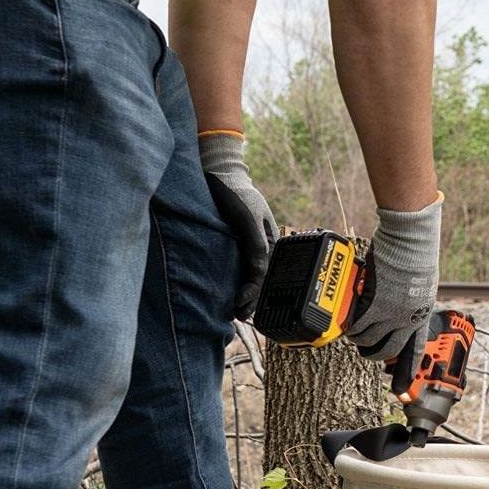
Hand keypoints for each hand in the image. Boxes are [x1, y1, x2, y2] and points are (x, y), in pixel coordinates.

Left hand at [198, 132, 277, 319]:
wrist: (218, 172)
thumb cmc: (236, 193)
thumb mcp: (249, 218)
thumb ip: (256, 246)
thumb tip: (259, 272)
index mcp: (270, 243)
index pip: (264, 276)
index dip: (254, 293)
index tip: (240, 305)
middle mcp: (260, 248)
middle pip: (258, 280)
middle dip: (250, 299)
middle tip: (238, 316)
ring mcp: (246, 247)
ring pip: (247, 277)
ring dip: (243, 294)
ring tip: (234, 311)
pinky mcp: (233, 245)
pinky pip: (236, 268)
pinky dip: (235, 282)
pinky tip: (229, 293)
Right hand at [349, 193, 442, 383]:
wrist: (409, 240)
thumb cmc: (415, 254)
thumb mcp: (419, 283)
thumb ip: (408, 299)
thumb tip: (397, 304)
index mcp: (421, 316)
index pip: (415, 352)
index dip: (407, 375)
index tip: (402, 394)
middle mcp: (407, 321)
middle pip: (387, 351)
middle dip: (373, 354)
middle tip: (365, 350)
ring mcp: (390, 316)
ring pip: (368, 341)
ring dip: (359, 340)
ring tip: (353, 333)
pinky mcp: (374, 307)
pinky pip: (357, 328)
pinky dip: (350, 329)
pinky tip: (346, 324)